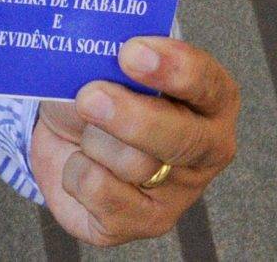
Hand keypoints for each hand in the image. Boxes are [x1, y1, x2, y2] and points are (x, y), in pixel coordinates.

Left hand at [31, 36, 239, 246]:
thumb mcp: (107, 63)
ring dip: (93, 141)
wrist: (65, 134)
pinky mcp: (143, 223)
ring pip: (134, 166)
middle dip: (130, 118)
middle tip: (89, 97)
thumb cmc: (99, 91)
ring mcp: (179, 193)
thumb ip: (117, 59)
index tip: (131, 53)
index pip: (208, 83)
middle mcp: (206, 149)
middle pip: (181, 139)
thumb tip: (101, 59)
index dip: (173, 68)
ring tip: (87, 132)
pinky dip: (76, 172)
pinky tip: (81, 164)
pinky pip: (101, 193)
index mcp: (211, 100)